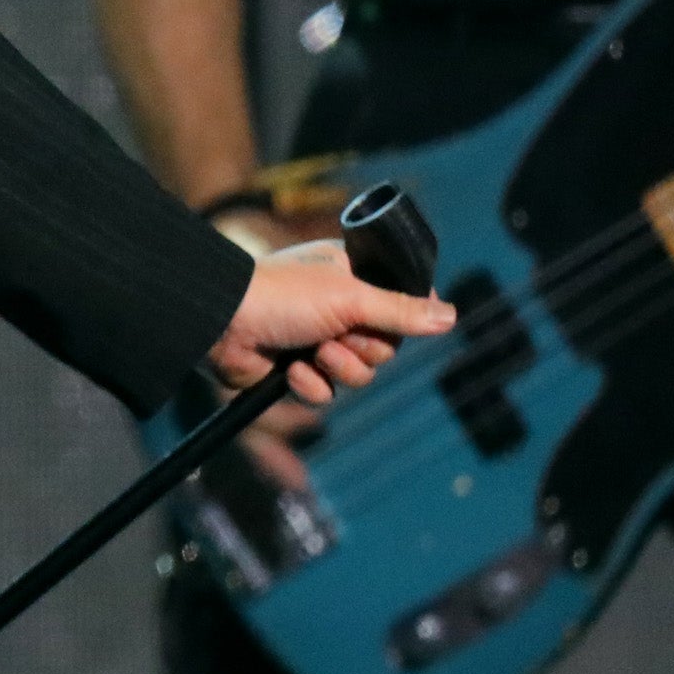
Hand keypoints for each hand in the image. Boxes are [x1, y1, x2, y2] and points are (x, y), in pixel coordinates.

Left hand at [209, 241, 455, 491]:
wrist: (223, 324)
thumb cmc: (284, 295)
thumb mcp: (351, 297)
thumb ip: (401, 310)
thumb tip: (451, 316)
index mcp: (351, 278)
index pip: (400, 308)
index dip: (399, 322)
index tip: (389, 321)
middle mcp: (337, 309)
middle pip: (384, 348)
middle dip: (362, 348)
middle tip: (337, 334)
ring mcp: (316, 341)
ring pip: (358, 375)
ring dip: (337, 368)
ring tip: (313, 352)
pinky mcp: (295, 372)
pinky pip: (325, 394)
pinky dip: (309, 385)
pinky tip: (289, 368)